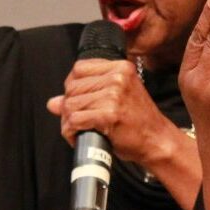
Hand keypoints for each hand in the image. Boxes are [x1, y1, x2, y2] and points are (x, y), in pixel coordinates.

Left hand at [46, 54, 180, 173]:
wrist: (157, 141)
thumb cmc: (138, 122)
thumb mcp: (116, 100)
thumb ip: (86, 96)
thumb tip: (52, 102)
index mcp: (121, 68)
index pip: (79, 68)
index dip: (72, 87)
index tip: (78, 101)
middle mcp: (118, 77)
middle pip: (72, 87)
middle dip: (68, 106)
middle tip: (76, 121)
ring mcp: (114, 95)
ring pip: (70, 105)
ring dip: (68, 121)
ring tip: (78, 130)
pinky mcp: (109, 114)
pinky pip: (75, 120)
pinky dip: (70, 131)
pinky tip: (77, 136)